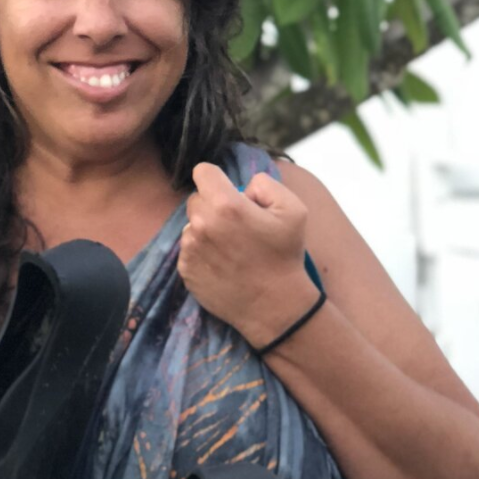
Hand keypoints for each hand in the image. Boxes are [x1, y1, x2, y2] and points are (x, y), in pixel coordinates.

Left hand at [177, 164, 318, 347]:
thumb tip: (242, 186)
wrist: (274, 307)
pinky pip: (188, 248)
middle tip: (236, 224)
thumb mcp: (293, 210)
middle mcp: (201, 224)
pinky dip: (201, 251)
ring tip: (231, 247)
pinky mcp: (185, 269)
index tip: (227, 191)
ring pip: (191, 224)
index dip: (216, 178)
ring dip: (206, 229)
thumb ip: (265, 184)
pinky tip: (223, 263)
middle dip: (213, 205)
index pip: (203, 172)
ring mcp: (190, 248)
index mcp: (225, 205)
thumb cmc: (285, 257)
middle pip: (196, 198)